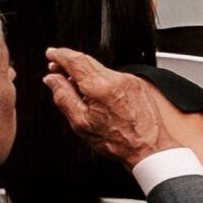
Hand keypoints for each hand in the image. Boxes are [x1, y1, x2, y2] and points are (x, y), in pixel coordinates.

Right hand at [45, 47, 176, 166]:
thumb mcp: (81, 122)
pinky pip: (114, 77)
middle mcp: (118, 80)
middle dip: (69, 63)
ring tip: (75, 88)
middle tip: (56, 70)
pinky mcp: (138, 85)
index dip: (60, 54)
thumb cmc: (119, 141)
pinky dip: (100, 80)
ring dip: (85, 74)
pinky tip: (95, 95)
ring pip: (101, 69)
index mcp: (101, 87)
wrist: (150, 149)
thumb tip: (52, 80)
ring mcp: (131, 81)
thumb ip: (63, 97)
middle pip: (88, 61)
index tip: (51, 54)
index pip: (75, 60)